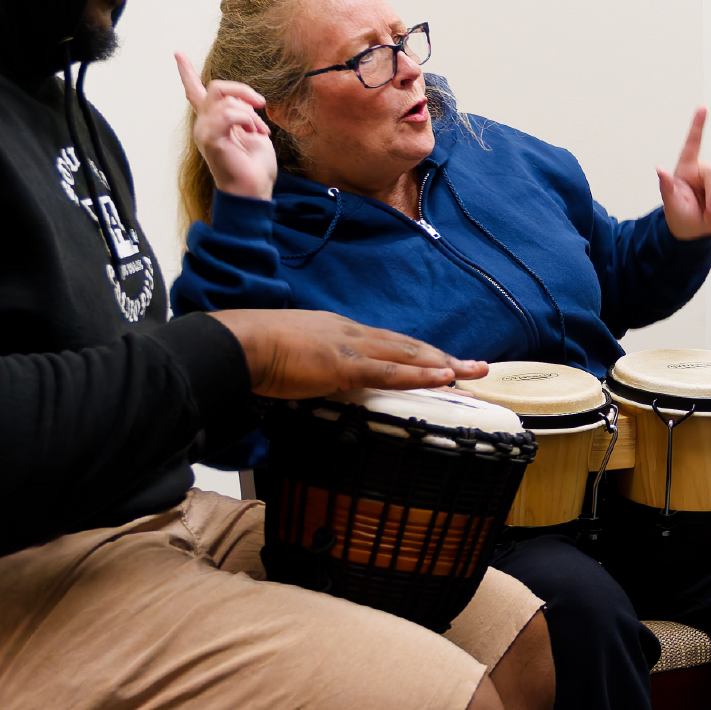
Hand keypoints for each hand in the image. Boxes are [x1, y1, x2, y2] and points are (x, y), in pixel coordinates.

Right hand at [177, 51, 277, 202]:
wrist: (254, 189)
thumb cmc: (255, 165)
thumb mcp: (252, 131)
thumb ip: (243, 112)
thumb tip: (247, 100)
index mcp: (212, 122)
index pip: (194, 91)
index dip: (186, 72)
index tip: (178, 53)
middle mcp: (203, 125)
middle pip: (216, 86)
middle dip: (243, 90)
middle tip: (261, 105)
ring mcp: (204, 131)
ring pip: (225, 99)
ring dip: (251, 113)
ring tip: (259, 131)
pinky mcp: (210, 138)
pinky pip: (229, 113)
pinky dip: (247, 120)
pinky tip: (254, 134)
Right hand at [206, 308, 486, 398]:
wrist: (235, 344)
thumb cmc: (253, 352)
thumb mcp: (290, 356)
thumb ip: (309, 365)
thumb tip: (314, 379)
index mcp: (338, 330)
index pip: (387, 342)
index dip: (415, 353)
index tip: (439, 362)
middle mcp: (351, 332)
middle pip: (406, 344)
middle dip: (442, 356)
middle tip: (474, 366)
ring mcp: (350, 346)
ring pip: (408, 354)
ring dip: (443, 364)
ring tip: (473, 372)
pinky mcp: (344, 365)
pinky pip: (391, 371)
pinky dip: (420, 374)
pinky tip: (445, 377)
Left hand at [658, 107, 710, 240]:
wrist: (694, 231)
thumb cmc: (679, 215)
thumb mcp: (671, 203)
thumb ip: (666, 186)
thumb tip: (659, 168)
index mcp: (685, 168)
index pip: (692, 143)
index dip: (698, 125)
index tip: (702, 108)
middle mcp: (701, 170)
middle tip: (709, 212)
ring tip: (708, 213)